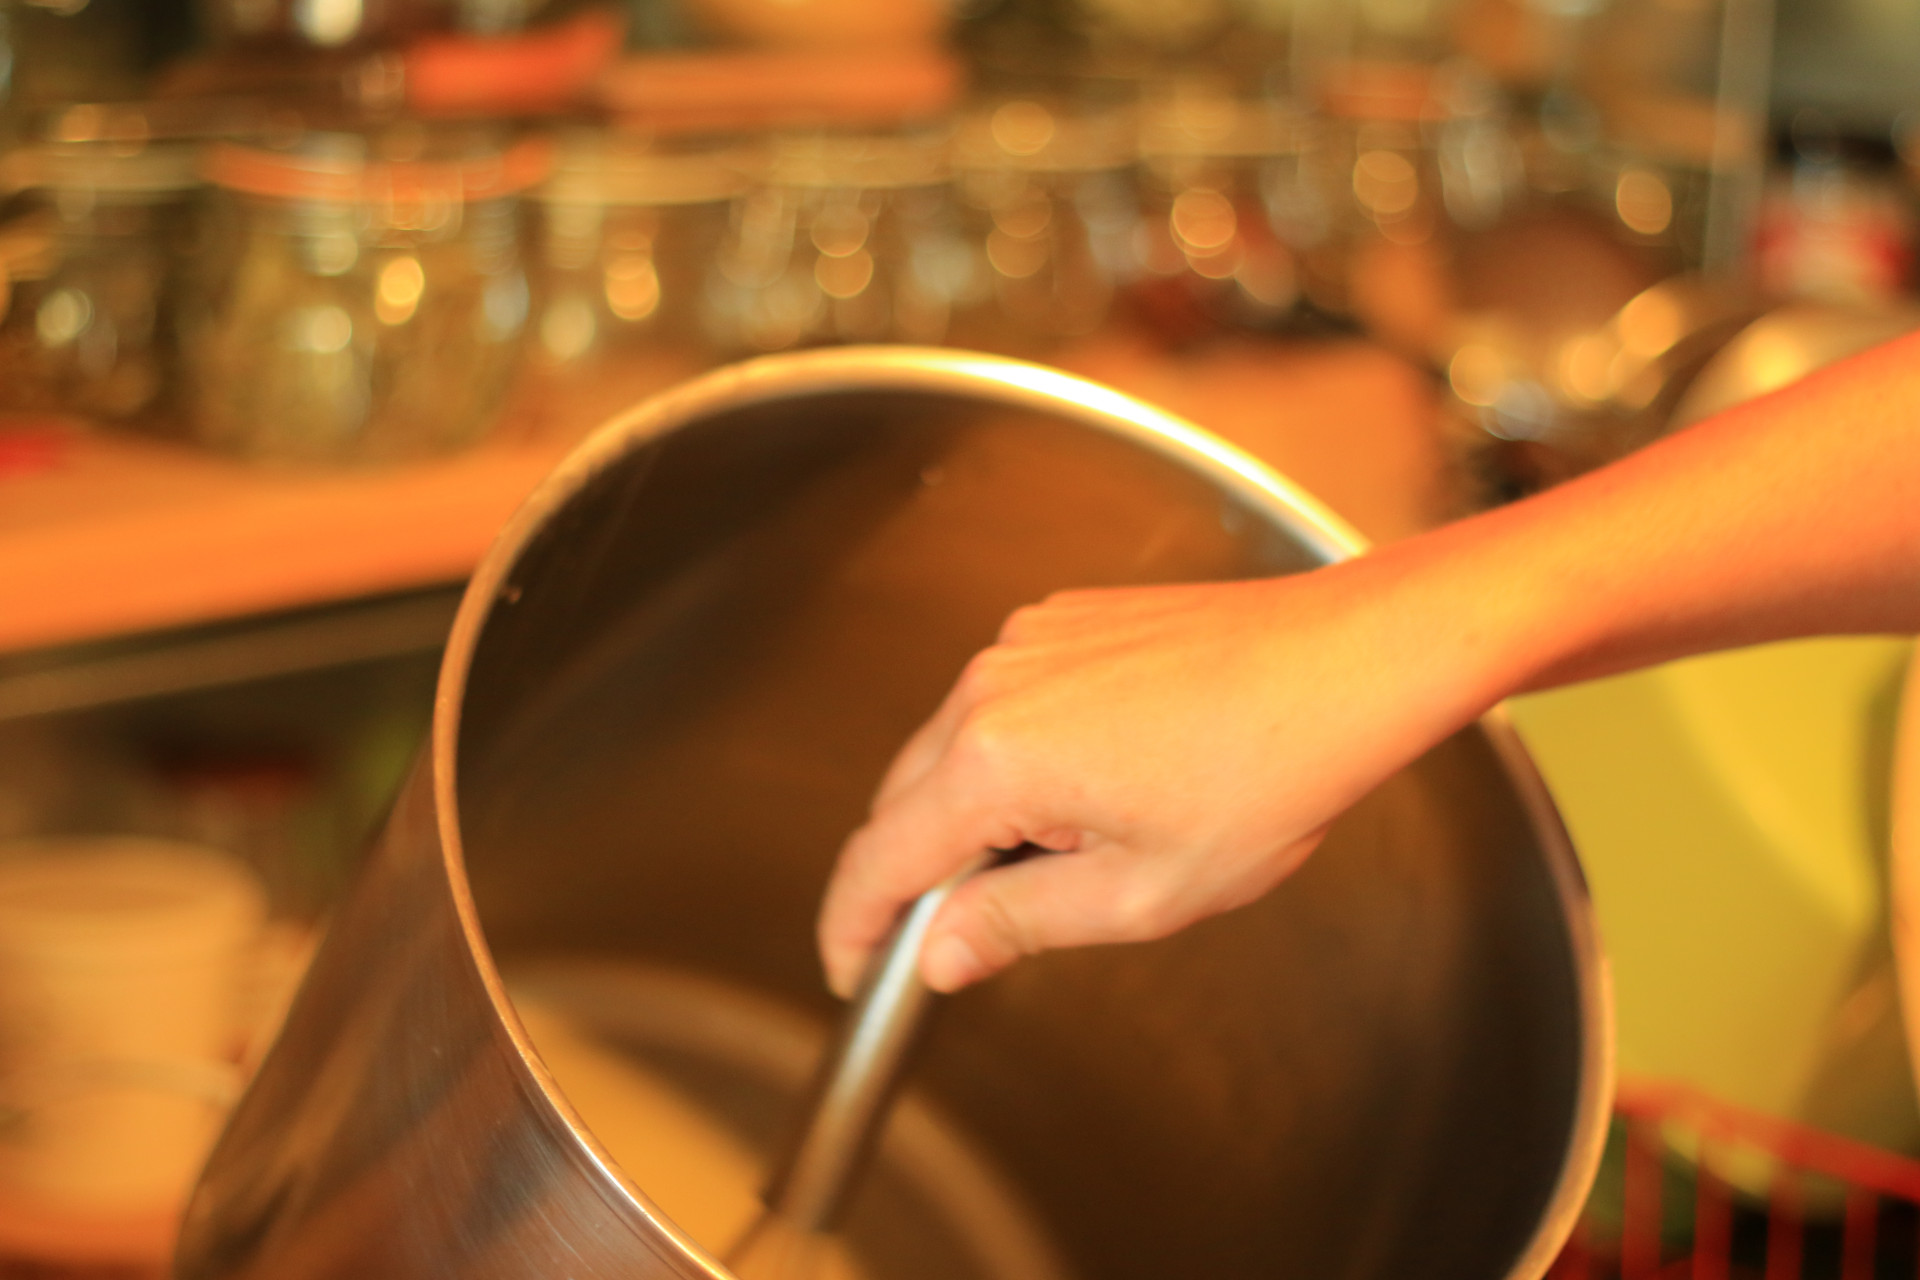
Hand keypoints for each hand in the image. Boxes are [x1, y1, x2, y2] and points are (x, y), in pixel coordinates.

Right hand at [816, 561, 1497, 995]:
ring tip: (1070, 856)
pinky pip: (1002, 701)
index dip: (855, 927)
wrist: (1348, 662)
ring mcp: (1026, 640)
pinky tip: (1095, 787)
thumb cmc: (1273, 769)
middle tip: (959, 937)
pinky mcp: (1062, 620)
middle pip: (904, 798)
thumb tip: (943, 951)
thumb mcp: (1142, 892)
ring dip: (974, 811)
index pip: (880, 857)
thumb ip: (1019, 925)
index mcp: (998, 757)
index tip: (855, 967)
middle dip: (917, 874)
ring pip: (952, 747)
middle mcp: (992, 681)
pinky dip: (1015, 754)